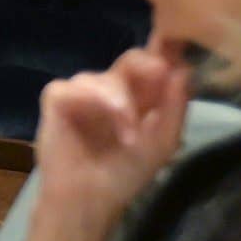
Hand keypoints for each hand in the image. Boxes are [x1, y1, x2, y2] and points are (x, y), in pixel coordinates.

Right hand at [32, 45, 191, 230]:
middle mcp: (112, 89)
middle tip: (160, 71)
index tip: (179, 42)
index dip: (166, 48)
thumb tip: (183, 68)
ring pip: (100, 75)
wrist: (91, 199)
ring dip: (121, 100)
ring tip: (129, 132)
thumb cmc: (126, 174)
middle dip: (146, 63)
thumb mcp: (164, 141)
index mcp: (140, 97)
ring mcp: (82, 93)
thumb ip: (176, 105)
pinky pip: (72, 86)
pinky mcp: (57, 100)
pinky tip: (109, 119)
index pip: (154, 62)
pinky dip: (94, 98)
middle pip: (131, 58)